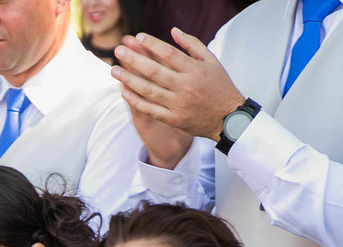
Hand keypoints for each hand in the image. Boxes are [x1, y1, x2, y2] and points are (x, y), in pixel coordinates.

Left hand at [114, 29, 244, 152]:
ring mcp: (178, 104)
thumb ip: (192, 44)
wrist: (228, 118)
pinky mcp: (174, 119)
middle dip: (133, 59)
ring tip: (114, 70)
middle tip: (118, 51)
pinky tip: (124, 92)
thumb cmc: (220, 86)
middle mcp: (185, 86)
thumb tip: (173, 30)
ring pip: (148, 90)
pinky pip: (150, 109)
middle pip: (153, 71)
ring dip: (128, 80)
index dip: (152, 44)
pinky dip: (136, 101)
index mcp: (194, 70)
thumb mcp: (212, 61)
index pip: (169, 53)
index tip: (138, 36)